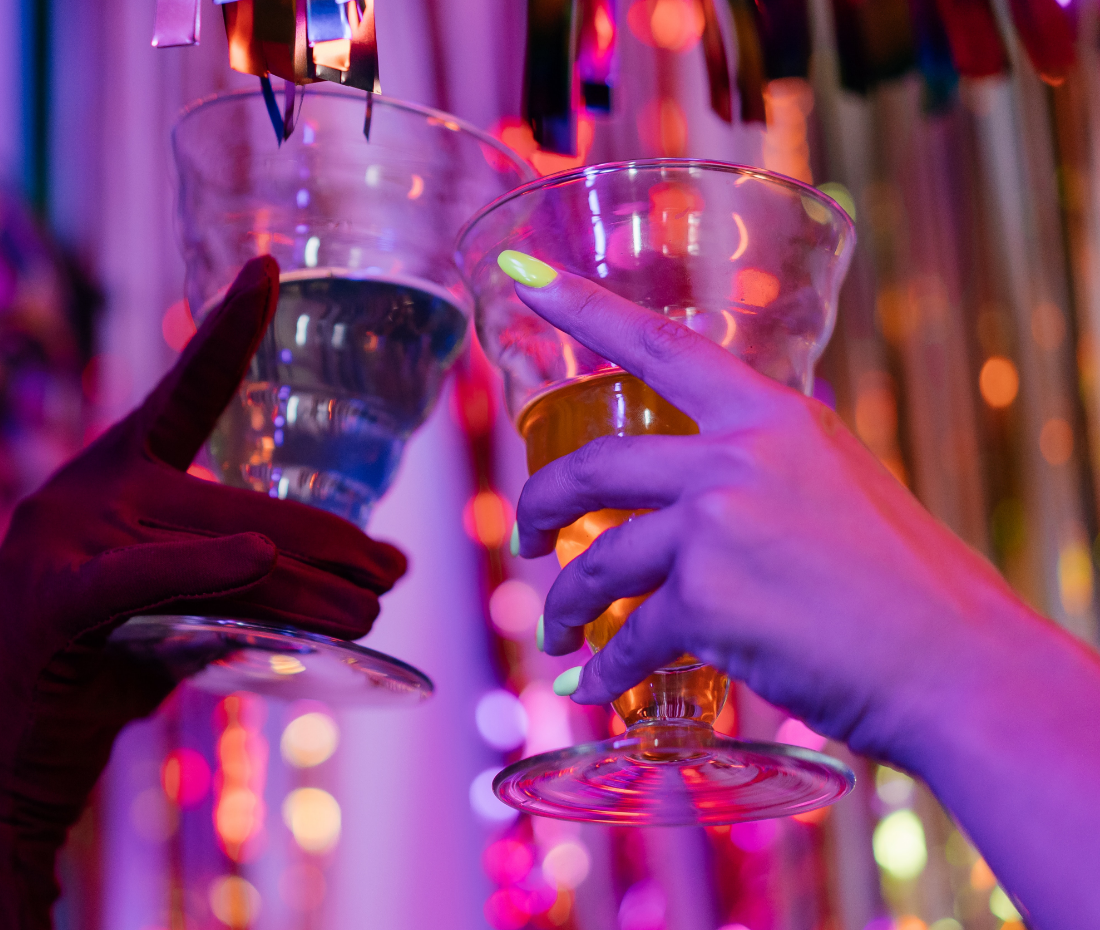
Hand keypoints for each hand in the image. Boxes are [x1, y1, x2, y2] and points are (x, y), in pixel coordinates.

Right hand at [0, 256, 405, 928]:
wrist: (7, 760)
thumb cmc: (93, 679)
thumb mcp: (175, 616)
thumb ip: (238, 583)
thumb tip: (352, 586)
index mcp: (113, 477)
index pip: (184, 394)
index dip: (227, 331)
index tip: (267, 270)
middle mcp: (86, 491)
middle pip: (238, 504)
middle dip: (327, 543)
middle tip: (393, 572)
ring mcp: (59, 539)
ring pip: (213, 548)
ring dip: (304, 585)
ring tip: (369, 609)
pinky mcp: (46, 599)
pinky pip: (139, 577)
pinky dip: (200, 568)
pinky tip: (253, 559)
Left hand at [510, 269, 1052, 765]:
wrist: (954, 663)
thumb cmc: (904, 582)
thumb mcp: (840, 480)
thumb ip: (768, 461)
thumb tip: (712, 467)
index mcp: (772, 416)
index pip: (662, 345)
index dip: (584, 307)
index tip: (522, 276)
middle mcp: (737, 458)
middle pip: (595, 468)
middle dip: (541, 505)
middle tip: (529, 535)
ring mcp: (717, 526)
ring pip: (600, 563)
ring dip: (566, 604)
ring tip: (557, 630)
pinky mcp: (707, 601)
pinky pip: (629, 638)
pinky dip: (605, 669)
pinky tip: (593, 685)